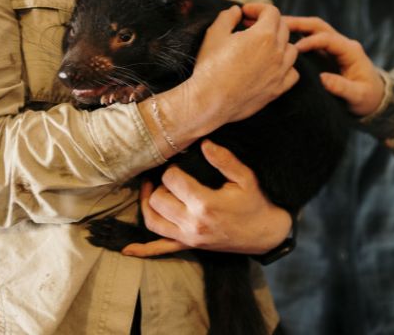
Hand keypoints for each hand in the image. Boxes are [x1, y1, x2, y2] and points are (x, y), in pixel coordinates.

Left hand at [121, 140, 292, 255]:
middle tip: (170, 177)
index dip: (172, 168)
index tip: (181, 165)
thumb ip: (224, 160)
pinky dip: (143, 250)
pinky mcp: (189, 246)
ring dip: (148, 205)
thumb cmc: (255, 203)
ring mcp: (189, 238)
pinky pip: (161, 250)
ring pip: (152, 222)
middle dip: (160, 185)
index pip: (172, 180)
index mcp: (205, 204)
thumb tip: (204, 143)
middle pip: (157, 200)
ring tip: (153, 191)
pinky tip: (127, 249)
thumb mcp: (245, 178)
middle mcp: (192, 223)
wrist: (265, 234)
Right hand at [188, 4, 298, 125]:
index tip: (245, 14)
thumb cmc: (210, 66)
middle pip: (283, 28)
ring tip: (262, 47)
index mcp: (264, 35)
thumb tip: (236, 11)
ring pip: (291, 50)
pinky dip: (286, 67)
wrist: (209, 101)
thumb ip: (228, 17)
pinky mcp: (278, 89)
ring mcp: (280, 72)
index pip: (272, 12)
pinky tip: (271, 66)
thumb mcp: (214, 34)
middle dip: (267, 23)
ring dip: (279, 43)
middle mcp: (277, 52)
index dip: (258, 8)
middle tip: (249, 27)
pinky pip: (293, 73)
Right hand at [285, 16, 383, 116]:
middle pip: (318, 26)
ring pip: (313, 30)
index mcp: (351, 51)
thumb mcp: (359, 97)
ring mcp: (334, 47)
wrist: (375, 99)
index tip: (294, 49)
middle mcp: (342, 44)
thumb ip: (343, 88)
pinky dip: (296, 36)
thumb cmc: (368, 98)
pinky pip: (310, 39)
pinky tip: (280, 39)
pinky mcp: (326, 53)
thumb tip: (323, 79)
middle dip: (298, 23)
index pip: (328, 39)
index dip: (311, 41)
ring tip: (275, 27)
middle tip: (277, 24)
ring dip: (295, 26)